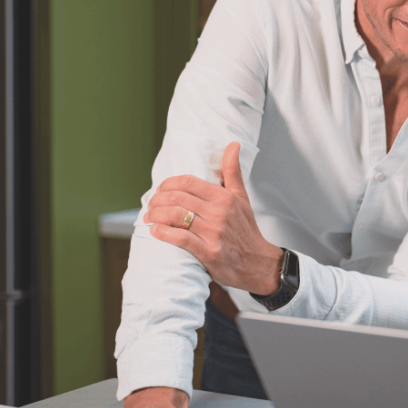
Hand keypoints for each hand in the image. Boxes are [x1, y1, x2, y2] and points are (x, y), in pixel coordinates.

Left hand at [145, 141, 282, 295]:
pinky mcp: (209, 252)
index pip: (188, 182)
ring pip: (176, 216)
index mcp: (225, 198)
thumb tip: (233, 145)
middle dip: (157, 200)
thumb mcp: (242, 198)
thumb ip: (233, 172)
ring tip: (150, 217)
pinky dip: (163, 233)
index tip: (161, 189)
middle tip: (151, 205)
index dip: (168, 183)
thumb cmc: (246, 230)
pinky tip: (156, 231)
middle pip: (178, 198)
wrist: (257, 263)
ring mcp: (214, 233)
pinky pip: (180, 239)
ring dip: (156, 215)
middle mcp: (220, 213)